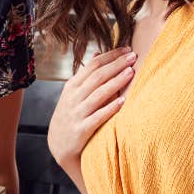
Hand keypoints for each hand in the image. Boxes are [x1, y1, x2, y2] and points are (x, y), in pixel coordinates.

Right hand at [48, 46, 135, 173]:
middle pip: (97, 76)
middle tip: (134, 56)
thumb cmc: (71, 116)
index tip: (127, 49)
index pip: (92, 65)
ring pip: (98, 94)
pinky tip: (123, 102)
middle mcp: (73, 97)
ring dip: (116, 82)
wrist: (59, 145)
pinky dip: (110, 108)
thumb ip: (86, 76)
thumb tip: (97, 54)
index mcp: (72, 86)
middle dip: (116, 65)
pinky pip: (98, 117)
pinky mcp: (81, 129)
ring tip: (131, 72)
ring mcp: (77, 113)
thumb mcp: (73, 94)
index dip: (110, 56)